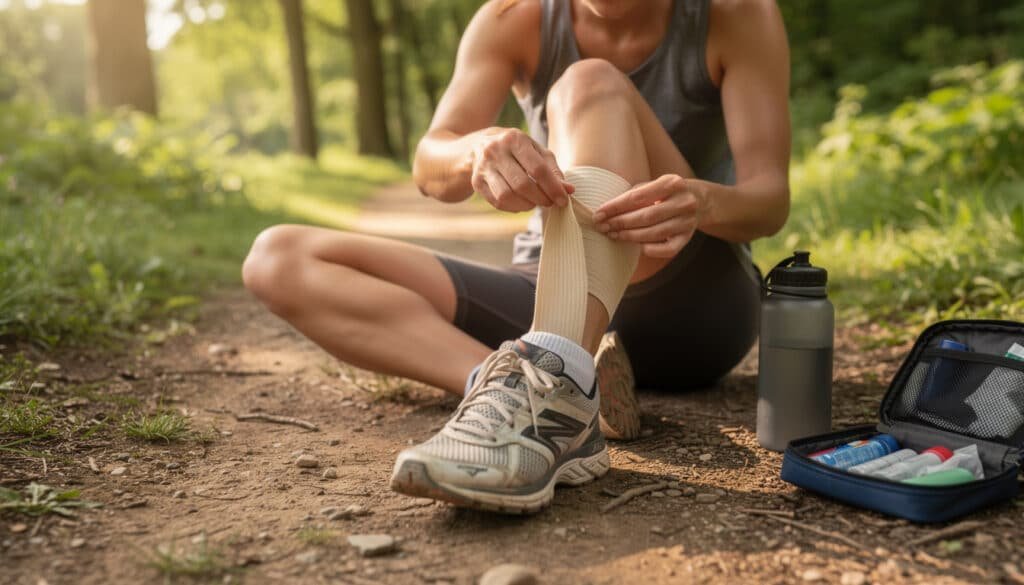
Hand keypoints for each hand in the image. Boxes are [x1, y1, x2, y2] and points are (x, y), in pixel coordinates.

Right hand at [470, 128, 573, 211]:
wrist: (480, 145)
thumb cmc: (516, 149)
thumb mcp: (536, 151)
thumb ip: (553, 170)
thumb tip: (569, 190)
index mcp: (514, 139)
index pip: (538, 169)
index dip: (553, 187)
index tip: (563, 200)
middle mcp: (496, 151)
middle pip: (522, 184)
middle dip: (540, 198)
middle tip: (550, 203)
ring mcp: (484, 167)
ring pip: (507, 196)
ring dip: (526, 205)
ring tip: (535, 203)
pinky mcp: (477, 182)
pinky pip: (497, 202)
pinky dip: (513, 207)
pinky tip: (521, 203)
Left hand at [592, 174, 707, 257]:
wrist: (700, 200)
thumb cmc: (666, 193)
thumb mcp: (654, 185)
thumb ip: (634, 195)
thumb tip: (605, 211)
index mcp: (672, 183)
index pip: (638, 196)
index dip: (616, 206)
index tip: (599, 213)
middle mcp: (684, 202)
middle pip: (647, 216)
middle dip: (621, 222)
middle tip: (603, 227)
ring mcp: (688, 221)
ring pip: (655, 233)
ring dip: (631, 236)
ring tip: (614, 235)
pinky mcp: (688, 238)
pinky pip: (668, 249)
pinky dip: (651, 249)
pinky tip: (637, 247)